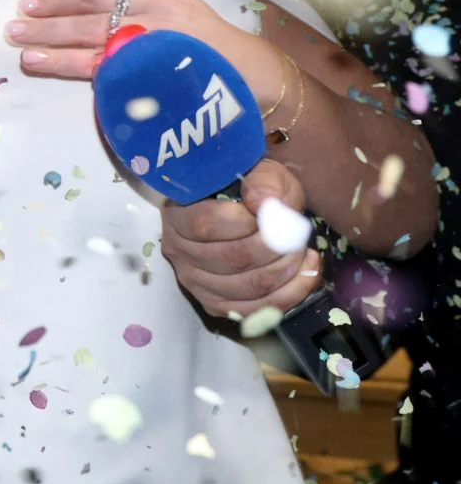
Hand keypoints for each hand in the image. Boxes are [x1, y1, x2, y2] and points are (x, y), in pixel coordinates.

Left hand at [8, 0, 284, 103]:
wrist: (253, 75)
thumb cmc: (207, 39)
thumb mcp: (175, 4)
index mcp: (156, 0)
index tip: (28, 4)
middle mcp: (155, 23)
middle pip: (91, 22)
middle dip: (48, 26)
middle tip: (12, 29)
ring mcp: (157, 55)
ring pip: (97, 52)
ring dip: (56, 55)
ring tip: (24, 56)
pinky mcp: (160, 83)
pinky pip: (116, 81)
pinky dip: (86, 79)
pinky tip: (62, 78)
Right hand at [160, 159, 320, 318]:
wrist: (251, 214)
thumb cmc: (252, 192)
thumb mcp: (262, 173)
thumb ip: (263, 182)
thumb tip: (263, 204)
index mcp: (178, 214)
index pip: (205, 224)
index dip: (246, 222)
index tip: (273, 213)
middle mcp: (178, 251)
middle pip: (231, 259)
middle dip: (276, 248)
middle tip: (298, 233)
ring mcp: (194, 282)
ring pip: (247, 287)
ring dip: (287, 270)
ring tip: (303, 251)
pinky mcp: (216, 304)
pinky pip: (257, 310)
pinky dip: (291, 293)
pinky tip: (305, 272)